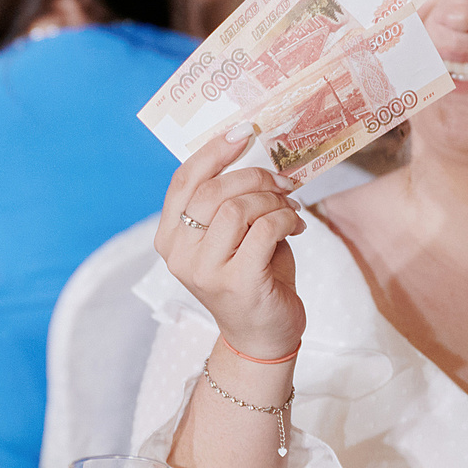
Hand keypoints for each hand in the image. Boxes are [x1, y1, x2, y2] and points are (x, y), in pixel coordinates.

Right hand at [155, 125, 306, 357]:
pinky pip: (264, 230)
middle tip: (282, 181)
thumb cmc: (251, 276)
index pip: (184, 181)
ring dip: (273, 200)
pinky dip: (285, 219)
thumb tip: (254, 153)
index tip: (244, 132)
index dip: (214, 151)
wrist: (263, 335)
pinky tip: (297, 226)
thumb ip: (229, 201)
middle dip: (254, 177)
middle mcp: (179, 255)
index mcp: (170, 238)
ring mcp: (204, 271)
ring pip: (238, 208)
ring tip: (290, 208)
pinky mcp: (236, 282)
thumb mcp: (232, 236)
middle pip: (213, 191)